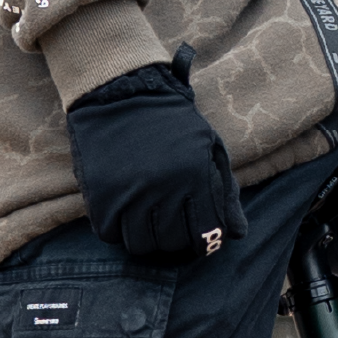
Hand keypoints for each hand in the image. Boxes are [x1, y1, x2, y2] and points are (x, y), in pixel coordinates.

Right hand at [65, 47, 245, 264]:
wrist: (120, 92)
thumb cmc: (173, 122)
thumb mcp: (209, 149)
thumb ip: (226, 193)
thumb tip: (238, 234)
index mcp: (194, 177)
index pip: (206, 234)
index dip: (206, 239)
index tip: (199, 233)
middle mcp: (162, 190)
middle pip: (172, 244)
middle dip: (176, 239)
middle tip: (172, 223)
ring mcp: (128, 194)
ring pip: (140, 245)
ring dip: (147, 237)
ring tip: (148, 218)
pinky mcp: (99, 195)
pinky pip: (109, 234)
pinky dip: (117, 229)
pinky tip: (125, 211)